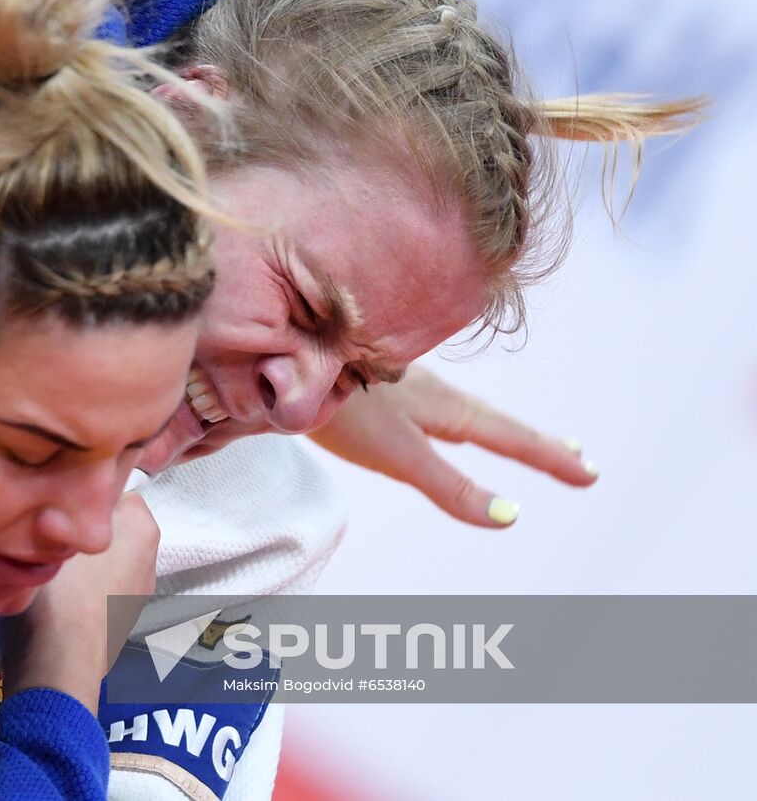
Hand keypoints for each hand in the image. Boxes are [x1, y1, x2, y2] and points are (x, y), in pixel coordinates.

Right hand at [2, 492, 158, 712]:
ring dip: (84, 557)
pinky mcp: (127, 614)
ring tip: (51, 570)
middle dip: (82, 526)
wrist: (63, 659)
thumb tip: (62, 494)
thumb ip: (66, 504)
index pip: (108, 487)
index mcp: (142, 522)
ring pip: (105, 554)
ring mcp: (141, 586)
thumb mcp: (54, 528)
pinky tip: (62, 597)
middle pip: (108, 522)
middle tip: (47, 537)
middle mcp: (151, 551)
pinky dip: (87, 586)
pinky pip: (103, 584)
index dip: (77, 493)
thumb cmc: (60, 589)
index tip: (52, 507)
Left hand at [308, 365, 597, 527]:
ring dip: (494, 426)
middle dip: (533, 442)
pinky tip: (432, 413)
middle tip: (575, 456)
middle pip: (492, 420)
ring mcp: (399, 382)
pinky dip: (452, 414)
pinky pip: (428, 399)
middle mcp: (429, 391)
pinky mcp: (369, 379)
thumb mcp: (400, 454)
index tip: (589, 470)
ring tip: (516, 438)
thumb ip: (451, 485)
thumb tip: (507, 516)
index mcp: (444, 408)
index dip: (547, 456)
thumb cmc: (342, 408)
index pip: (508, 436)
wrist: (283, 356)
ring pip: (460, 408)